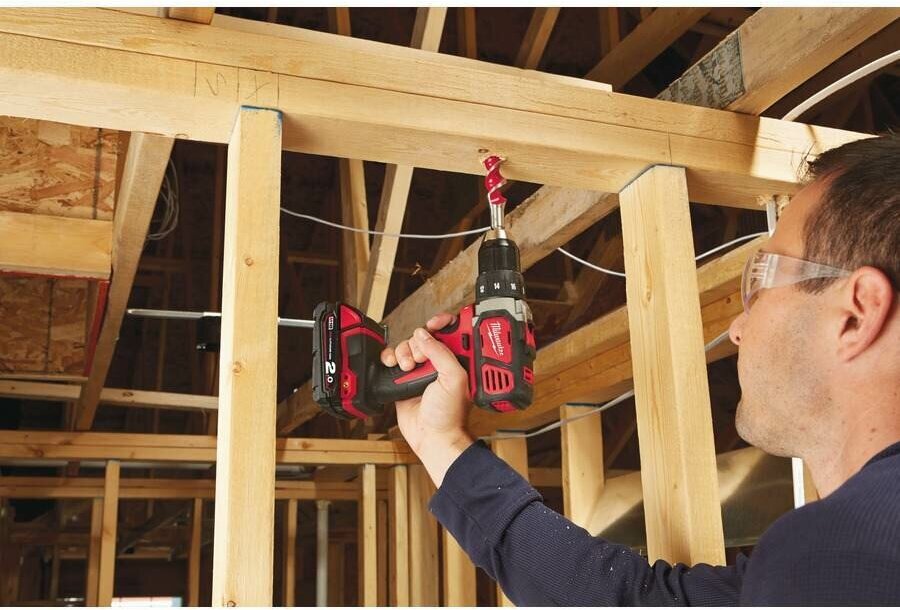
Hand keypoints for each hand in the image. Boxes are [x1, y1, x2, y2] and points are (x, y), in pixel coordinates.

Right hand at [381, 313, 473, 486]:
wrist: (432, 437)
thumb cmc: (449, 414)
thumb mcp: (454, 379)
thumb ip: (441, 353)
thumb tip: (424, 335)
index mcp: (456, 360)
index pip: (449, 331)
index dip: (441, 322)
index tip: (433, 323)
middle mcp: (439, 363)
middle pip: (422, 336)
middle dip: (418, 343)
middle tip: (421, 360)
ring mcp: (420, 371)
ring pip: (406, 346)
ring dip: (403, 352)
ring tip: (408, 368)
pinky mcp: (403, 379)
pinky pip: (393, 359)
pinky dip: (390, 358)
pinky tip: (394, 365)